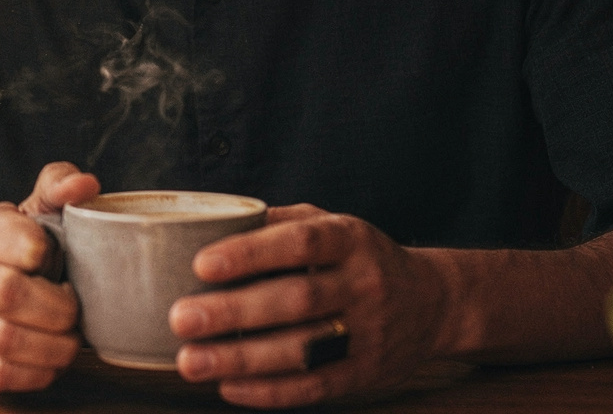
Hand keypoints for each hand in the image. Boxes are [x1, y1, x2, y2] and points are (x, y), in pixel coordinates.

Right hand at [0, 161, 100, 391]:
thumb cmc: (11, 244)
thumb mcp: (31, 208)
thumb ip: (58, 187)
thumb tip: (85, 185)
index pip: (24, 244)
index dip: (52, 258)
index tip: (58, 262)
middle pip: (7, 294)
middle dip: (57, 308)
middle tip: (72, 309)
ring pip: (4, 339)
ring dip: (52, 346)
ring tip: (68, 338)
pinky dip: (35, 372)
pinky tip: (50, 360)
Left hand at [169, 204, 451, 407]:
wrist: (432, 302)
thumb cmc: (357, 256)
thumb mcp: (329, 224)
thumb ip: (276, 222)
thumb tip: (208, 221)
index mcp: (350, 238)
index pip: (300, 242)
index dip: (251, 253)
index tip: (202, 264)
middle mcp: (363, 283)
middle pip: (296, 300)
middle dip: (233, 312)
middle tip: (180, 319)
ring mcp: (368, 332)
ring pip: (303, 349)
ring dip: (242, 359)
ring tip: (191, 361)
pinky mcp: (366, 373)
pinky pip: (316, 385)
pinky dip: (269, 391)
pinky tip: (228, 387)